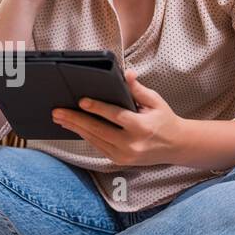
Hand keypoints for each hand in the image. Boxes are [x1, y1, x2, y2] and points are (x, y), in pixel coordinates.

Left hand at [51, 69, 191, 166]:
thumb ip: (138, 89)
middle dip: (76, 120)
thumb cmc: (165, 120)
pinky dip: (85, 136)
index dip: (97, 108)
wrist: (176, 147)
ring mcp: (125, 155)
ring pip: (95, 140)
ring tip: (60, 119)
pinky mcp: (120, 161)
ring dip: (76, 129)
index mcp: (143, 127)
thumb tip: (126, 74)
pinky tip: (74, 127)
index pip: (116, 117)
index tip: (81, 101)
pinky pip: (99, 147)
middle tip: (58, 112)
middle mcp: (132, 144)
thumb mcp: (156, 102)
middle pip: (99, 131)